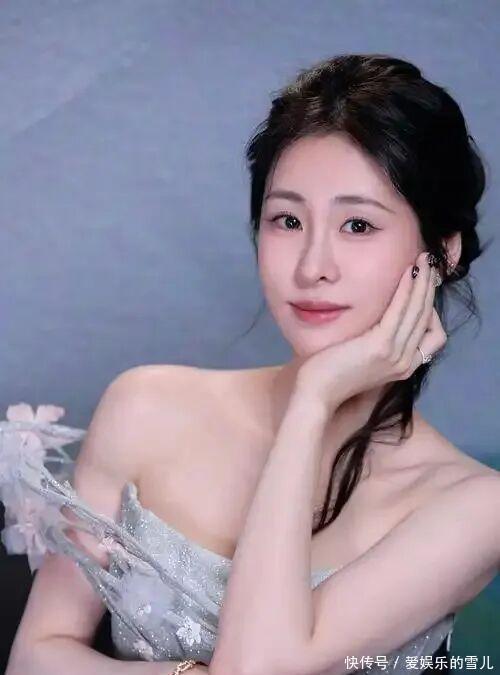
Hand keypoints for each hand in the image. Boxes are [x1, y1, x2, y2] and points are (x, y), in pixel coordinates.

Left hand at [295, 250, 446, 411]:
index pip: (434, 336)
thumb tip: (379, 316)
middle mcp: (405, 363)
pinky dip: (406, 290)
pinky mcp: (381, 347)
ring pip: (419, 312)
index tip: (420, 289)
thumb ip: (377, 341)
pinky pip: (400, 312)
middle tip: (428, 263)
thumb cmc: (330, 374)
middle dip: (429, 288)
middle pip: (428, 318)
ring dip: (422, 283)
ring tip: (422, 260)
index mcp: (403, 367)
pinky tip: (406, 273)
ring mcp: (396, 356)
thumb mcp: (362, 356)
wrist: (315, 394)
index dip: (431, 310)